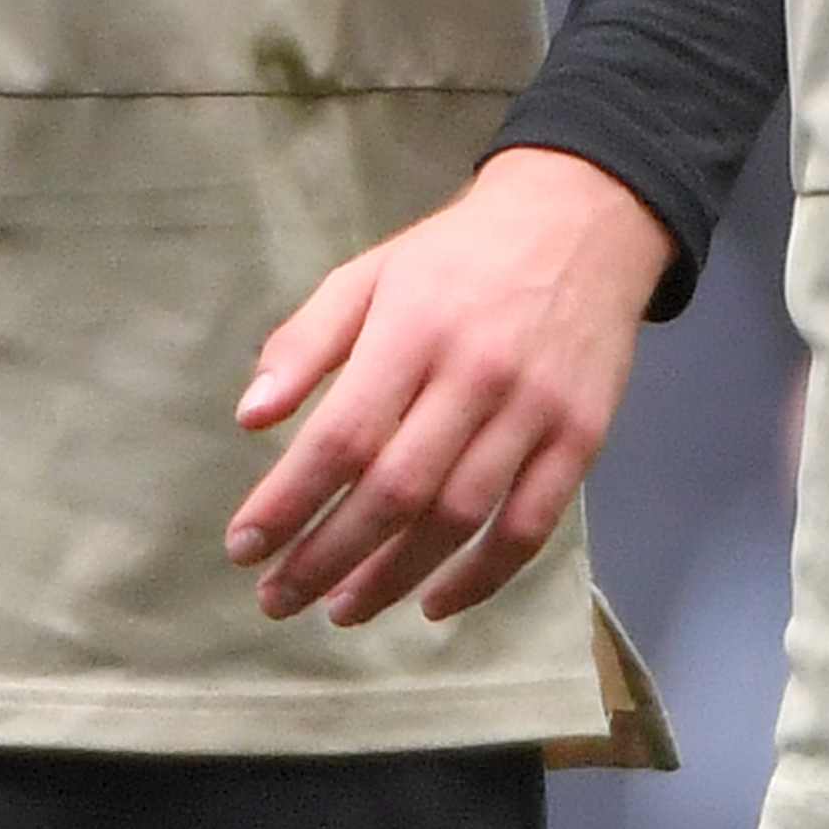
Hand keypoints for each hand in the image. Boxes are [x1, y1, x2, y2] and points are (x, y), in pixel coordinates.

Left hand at [225, 148, 670, 626]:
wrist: (585, 219)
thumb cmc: (459, 254)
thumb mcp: (370, 273)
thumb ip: (306, 342)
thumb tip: (251, 419)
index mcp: (413, 330)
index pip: (342, 436)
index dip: (288, 502)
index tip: (244, 548)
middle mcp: (476, 375)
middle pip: (395, 491)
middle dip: (326, 558)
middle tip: (277, 599)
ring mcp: (535, 411)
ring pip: (459, 519)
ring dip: (393, 577)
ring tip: (342, 609)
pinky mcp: (581, 438)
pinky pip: (529, 527)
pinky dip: (481, 579)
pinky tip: (434, 604)